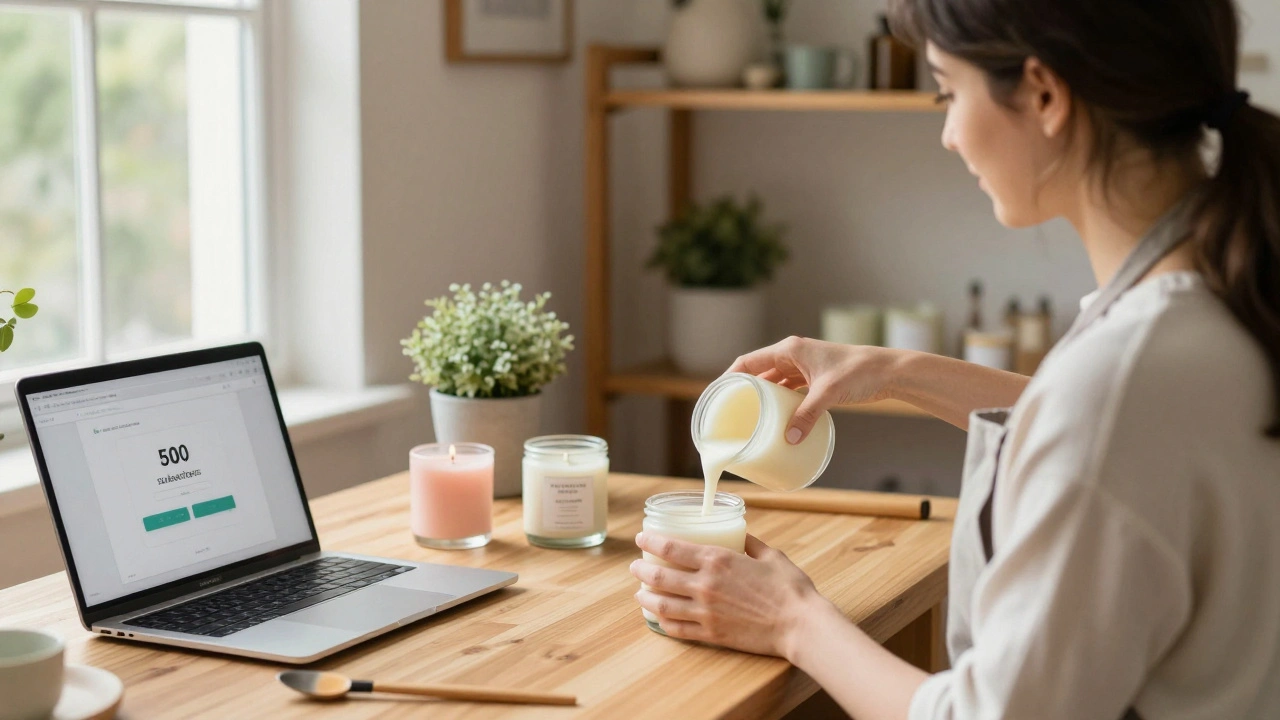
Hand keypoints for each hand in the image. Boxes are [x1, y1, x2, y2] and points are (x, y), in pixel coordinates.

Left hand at [630, 532, 829, 658]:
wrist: (800, 625)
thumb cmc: (790, 588)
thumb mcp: (770, 555)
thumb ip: (751, 543)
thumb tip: (741, 535)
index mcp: (718, 560)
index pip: (671, 548)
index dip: (651, 541)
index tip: (640, 538)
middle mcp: (705, 585)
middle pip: (659, 576)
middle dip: (641, 570)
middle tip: (634, 567)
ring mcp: (706, 612)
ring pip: (662, 605)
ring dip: (645, 597)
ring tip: (639, 593)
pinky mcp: (711, 634)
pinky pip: (677, 629)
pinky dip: (663, 623)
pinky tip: (659, 619)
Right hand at [727, 337, 898, 443]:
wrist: (888, 371)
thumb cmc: (859, 372)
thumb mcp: (828, 394)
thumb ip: (806, 415)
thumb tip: (789, 439)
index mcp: (789, 349)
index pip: (748, 362)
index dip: (729, 377)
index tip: (717, 395)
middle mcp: (793, 356)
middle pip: (758, 372)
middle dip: (744, 390)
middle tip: (729, 411)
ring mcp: (804, 368)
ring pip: (774, 382)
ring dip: (762, 398)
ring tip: (748, 417)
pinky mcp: (814, 379)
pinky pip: (789, 390)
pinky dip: (781, 402)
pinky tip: (776, 418)